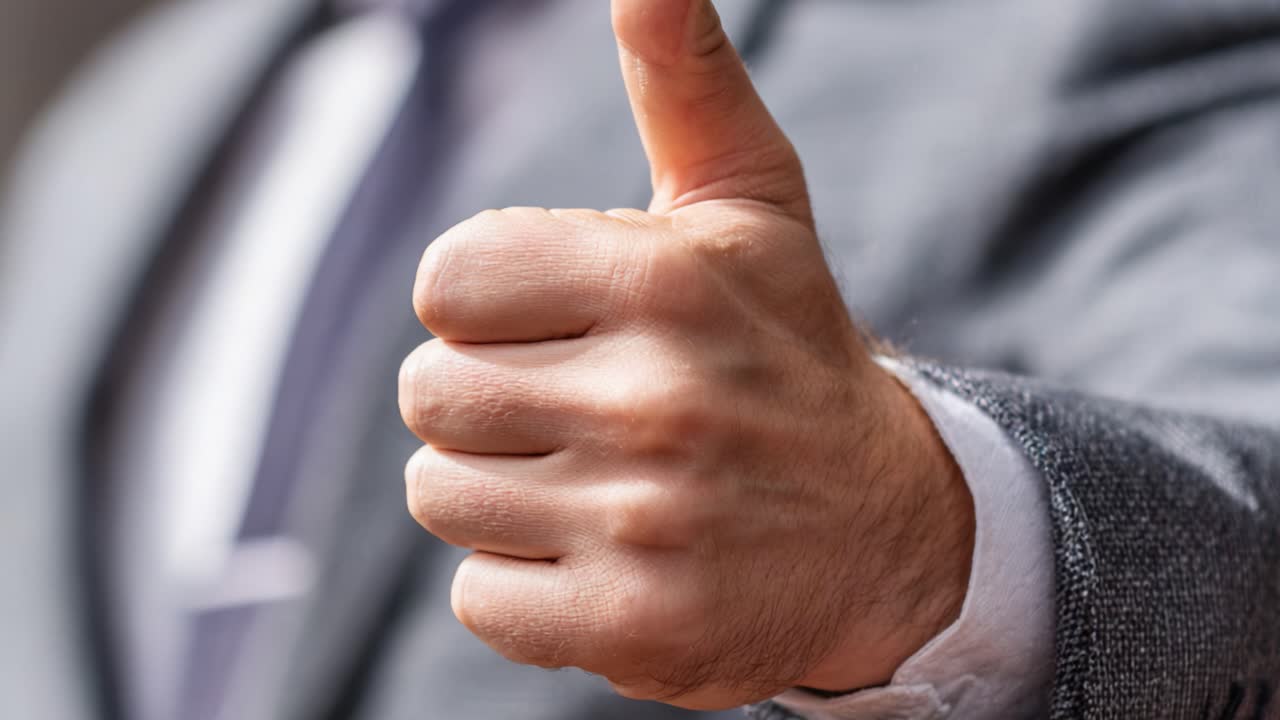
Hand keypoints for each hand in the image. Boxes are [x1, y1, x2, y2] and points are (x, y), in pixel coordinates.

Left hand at [398, 0, 973, 708]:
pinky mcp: (636, 627)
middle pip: (429, 394)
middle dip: (489, 401)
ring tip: (598, 483)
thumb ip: (684, 76)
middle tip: (580, 411)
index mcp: (661, 281)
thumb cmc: (786, 351)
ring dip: (504, 491)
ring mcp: (645, 524)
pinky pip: (480, 600)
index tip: (559, 327)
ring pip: (443, 495)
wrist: (886, 529)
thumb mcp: (749, 205)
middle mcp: (655, 400)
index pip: (446, 281)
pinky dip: (525, 585)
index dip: (489, 307)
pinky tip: (606, 557)